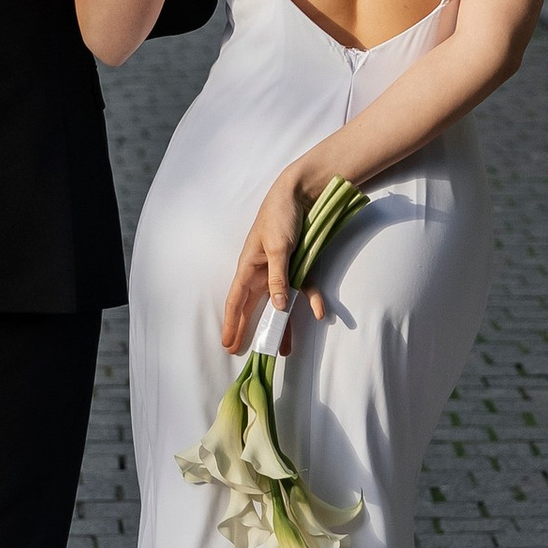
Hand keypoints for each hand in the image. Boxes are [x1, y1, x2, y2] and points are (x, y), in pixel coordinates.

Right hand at [220, 167, 328, 356]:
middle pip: (255, 307)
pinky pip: (302, 288)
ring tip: (284, 349)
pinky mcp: (297, 266)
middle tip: (246, 354)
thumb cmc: (280, 216)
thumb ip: (278, 278)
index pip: (236, 301)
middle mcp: (262, 272)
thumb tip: (278, 307)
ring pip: (279, 304)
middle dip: (252, 330)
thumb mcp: (278, 247)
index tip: (228, 344)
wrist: (300, 193)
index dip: (232, 323)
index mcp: (249, 267)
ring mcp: (280, 270)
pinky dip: (311, 300)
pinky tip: (319, 312)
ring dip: (283, 325)